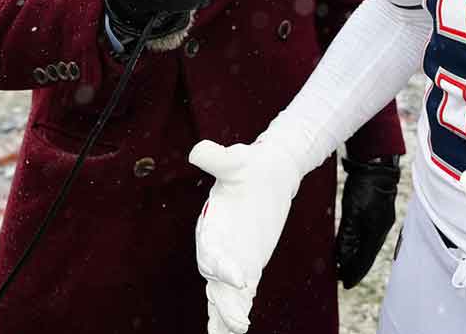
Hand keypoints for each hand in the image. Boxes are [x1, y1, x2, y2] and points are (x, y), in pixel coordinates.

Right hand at [190, 138, 307, 333]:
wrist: (267, 174)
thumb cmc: (250, 165)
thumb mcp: (236, 159)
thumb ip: (217, 158)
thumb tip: (197, 150)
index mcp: (211, 224)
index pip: (211, 250)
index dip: (221, 266)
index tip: (240, 279)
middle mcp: (217, 246)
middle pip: (215, 280)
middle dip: (224, 302)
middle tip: (239, 320)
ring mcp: (231, 259)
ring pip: (224, 294)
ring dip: (228, 314)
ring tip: (237, 331)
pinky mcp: (246, 266)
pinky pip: (239, 295)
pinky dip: (237, 311)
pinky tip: (239, 330)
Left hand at [336, 156, 400, 287]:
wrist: (377, 165)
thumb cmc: (365, 187)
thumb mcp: (352, 212)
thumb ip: (347, 235)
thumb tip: (342, 257)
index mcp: (376, 231)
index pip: (364, 259)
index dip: (354, 273)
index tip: (345, 284)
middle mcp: (380, 229)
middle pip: (367, 255)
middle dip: (354, 268)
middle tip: (342, 278)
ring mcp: (380, 221)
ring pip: (367, 246)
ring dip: (356, 257)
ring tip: (344, 266)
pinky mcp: (377, 213)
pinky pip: (367, 236)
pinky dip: (358, 244)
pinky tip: (351, 245)